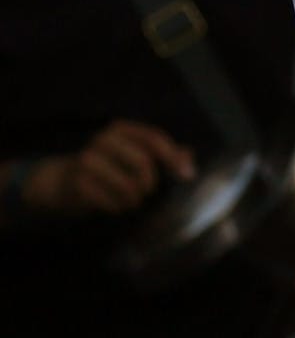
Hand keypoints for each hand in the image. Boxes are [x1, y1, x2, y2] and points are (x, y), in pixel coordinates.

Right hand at [23, 121, 195, 215]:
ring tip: (131, 200)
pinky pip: (112, 202)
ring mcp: (88, 161)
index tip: (188, 175)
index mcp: (121, 130)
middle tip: (147, 192)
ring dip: (135, 199)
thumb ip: (164, 153)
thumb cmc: (109, 166)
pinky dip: (119, 208)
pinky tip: (115, 206)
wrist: (63, 181)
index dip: (173, 157)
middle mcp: (103, 140)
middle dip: (151, 184)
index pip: (154, 139)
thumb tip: (188, 158)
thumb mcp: (134, 154)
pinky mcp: (79, 184)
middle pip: (144, 163)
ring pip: (129, 186)